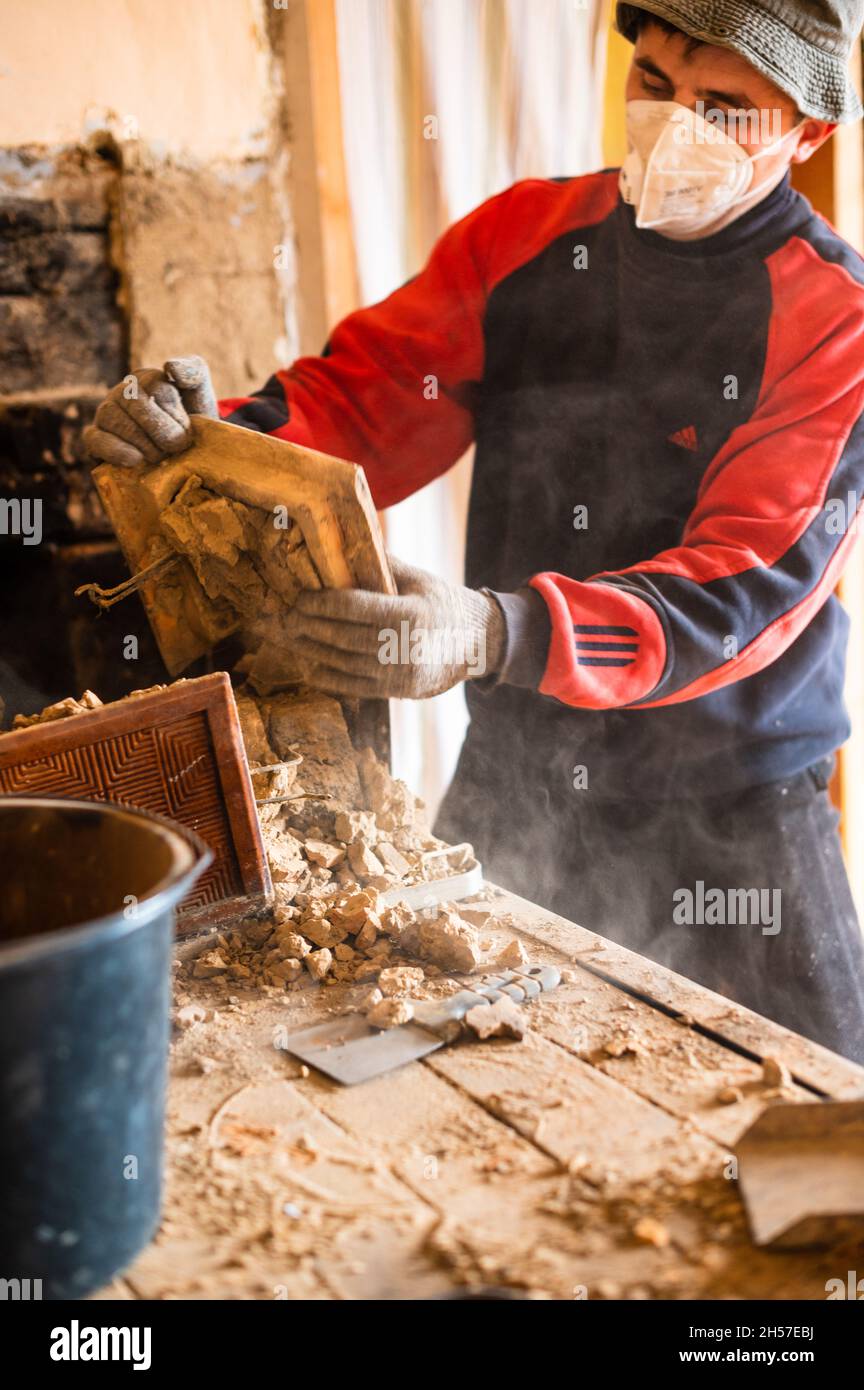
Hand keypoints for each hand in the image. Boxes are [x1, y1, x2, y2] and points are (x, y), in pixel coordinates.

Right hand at [83, 355, 217, 467]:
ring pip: (112, 417)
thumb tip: (169, 367)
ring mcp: (106, 414)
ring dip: (142, 442)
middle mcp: (122, 391)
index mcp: (147, 378)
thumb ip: (194, 373)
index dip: (175, 413)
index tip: (187, 431)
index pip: (156, 386)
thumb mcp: (200, 399)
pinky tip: (135, 460)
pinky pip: (95, 439)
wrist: (185, 460)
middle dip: (158, 428)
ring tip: (160, 457)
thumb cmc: (192, 426)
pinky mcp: (95, 439)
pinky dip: (115, 450)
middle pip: (130, 398)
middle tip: (176, 448)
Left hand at [284, 557, 506, 698]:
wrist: (478, 643)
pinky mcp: (398, 691)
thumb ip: (381, 565)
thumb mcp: (418, 578)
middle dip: (310, 626)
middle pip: (343, 637)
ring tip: (292, 638)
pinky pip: (355, 686)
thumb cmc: (443, 603)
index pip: (353, 608)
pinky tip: (311, 665)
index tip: (300, 597)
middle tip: (286, 617)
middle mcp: (404, 646)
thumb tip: (344, 540)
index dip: (321, 603)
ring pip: (344, 663)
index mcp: (410, 613)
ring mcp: (400, 673)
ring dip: (313, 651)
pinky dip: (329, 677)